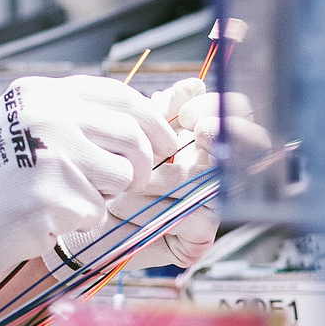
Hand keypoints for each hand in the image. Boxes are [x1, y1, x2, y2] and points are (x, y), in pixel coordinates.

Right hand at [0, 75, 171, 290]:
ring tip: (72, 199)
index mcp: (42, 93)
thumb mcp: (21, 124)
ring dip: (108, 196)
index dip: (152, 121)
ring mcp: (50, 155)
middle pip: (132, 137)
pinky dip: (82, 221)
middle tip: (130, 182)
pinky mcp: (52, 197)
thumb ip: (72, 117)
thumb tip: (140, 124)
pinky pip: (97, 212)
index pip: (121, 96)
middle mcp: (48, 116)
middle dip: (141, 165)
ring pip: (122, 177)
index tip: (166, 143)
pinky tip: (49, 217)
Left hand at [105, 80, 269, 268]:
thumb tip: (197, 85)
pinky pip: (193, 218)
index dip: (221, 111)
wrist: (79, 216)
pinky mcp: (199, 241)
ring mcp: (210, 208)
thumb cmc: (105, 172)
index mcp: (200, 144)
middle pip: (245, 146)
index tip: (187, 115)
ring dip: (162, 178)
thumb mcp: (132, 133)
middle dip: (217, 135)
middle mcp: (213, 174)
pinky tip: (124, 208)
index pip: (236, 118)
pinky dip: (155, 209)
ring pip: (208, 182)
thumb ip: (163, 109)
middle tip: (196, 133)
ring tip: (126, 182)